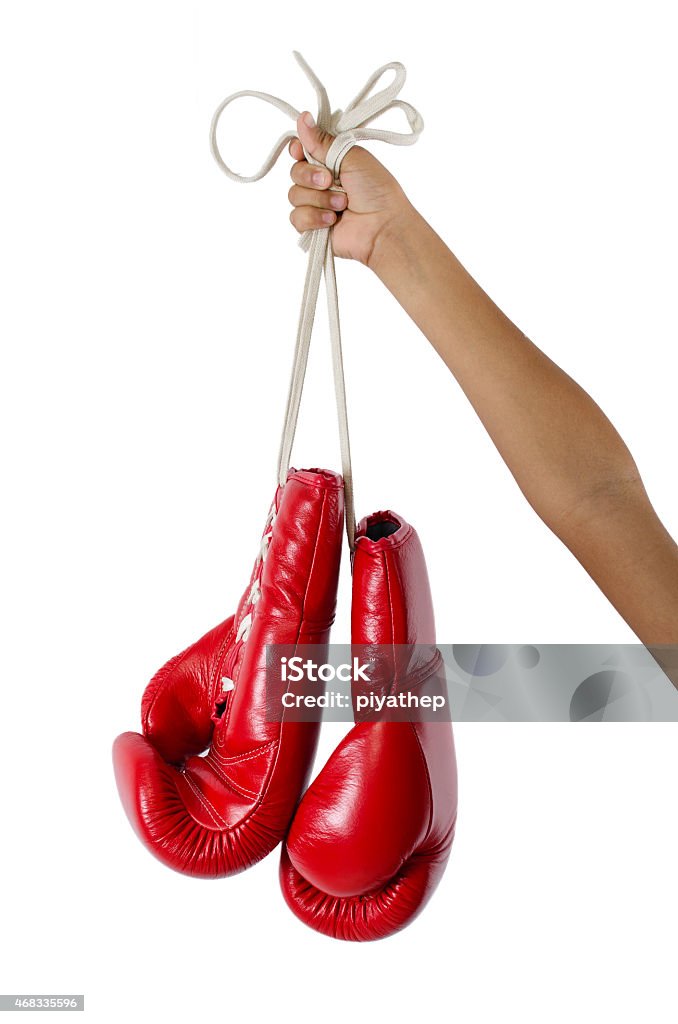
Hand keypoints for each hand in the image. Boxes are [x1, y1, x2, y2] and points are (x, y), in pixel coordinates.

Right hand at [288, 111, 413, 267]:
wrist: (382, 226)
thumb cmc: (377, 191)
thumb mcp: (351, 157)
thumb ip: (322, 141)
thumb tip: (302, 117)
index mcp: (331, 162)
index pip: (301, 151)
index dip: (298, 149)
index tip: (301, 150)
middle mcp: (321, 182)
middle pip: (295, 172)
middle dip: (310, 176)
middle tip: (329, 181)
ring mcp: (316, 205)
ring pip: (294, 195)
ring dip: (319, 199)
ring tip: (342, 205)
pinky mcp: (312, 227)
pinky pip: (296, 218)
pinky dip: (314, 217)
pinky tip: (332, 220)